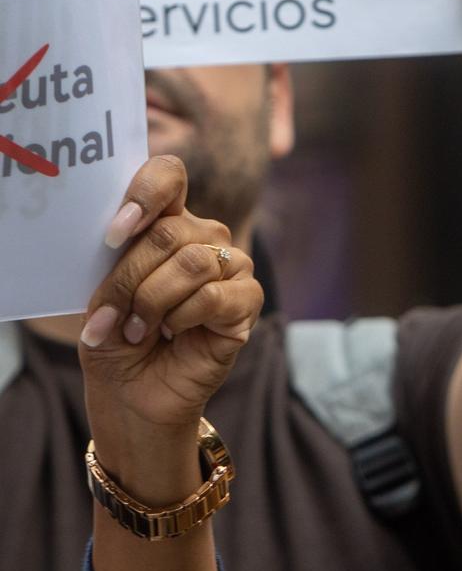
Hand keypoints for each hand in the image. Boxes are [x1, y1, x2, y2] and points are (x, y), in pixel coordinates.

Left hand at [78, 156, 261, 502]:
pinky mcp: (247, 302)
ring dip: (155, 301)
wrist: (134, 394)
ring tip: (142, 330)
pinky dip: (183, 317)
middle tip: (114, 316)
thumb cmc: (119, 342)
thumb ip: (120, 263)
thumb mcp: (105, 297)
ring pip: (193, 262)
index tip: (114, 232)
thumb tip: (129, 235)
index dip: (145, 192)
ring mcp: (231, 269)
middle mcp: (204, 240)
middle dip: (131, 278)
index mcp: (166, 225)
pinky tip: (171, 334)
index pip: (168, 176)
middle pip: (171, 230)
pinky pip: (216, 295)